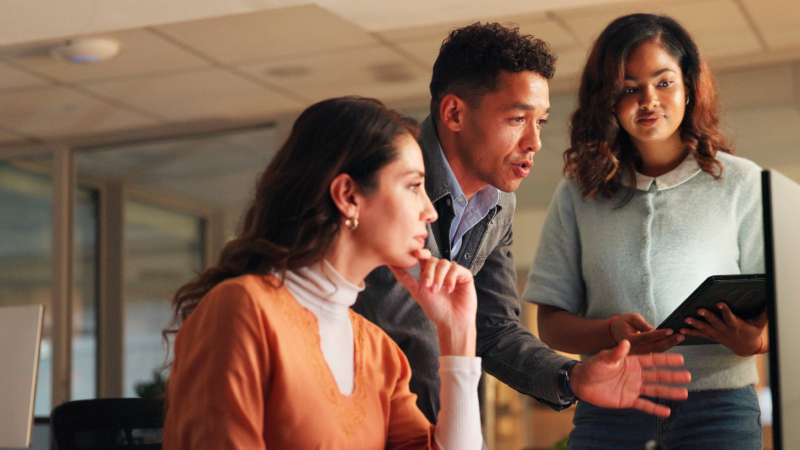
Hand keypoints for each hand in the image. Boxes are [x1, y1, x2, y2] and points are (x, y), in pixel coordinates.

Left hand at [389, 249, 476, 356]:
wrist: (452, 321)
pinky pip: (456, 268)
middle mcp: (441, 271)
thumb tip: (391, 264)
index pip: (424, 257)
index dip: (420, 253)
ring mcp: (453, 272)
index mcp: (429, 273)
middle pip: (433, 260)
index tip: (416, 254)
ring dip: (439, 277)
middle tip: (427, 286)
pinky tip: (449, 289)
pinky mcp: (464, 275)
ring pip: (444, 263)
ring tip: (437, 290)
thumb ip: (404, 277)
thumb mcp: (417, 292)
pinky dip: (451, 278)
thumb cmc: (435, 309)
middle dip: (429, 272)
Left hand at [570, 340, 689, 417]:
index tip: (681, 359)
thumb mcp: (604, 358)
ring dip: (668, 391)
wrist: (582, 382)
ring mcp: (633, 387)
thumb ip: (616, 353)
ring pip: (654, 390)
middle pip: (657, 375)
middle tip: (688, 376)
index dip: (666, 360)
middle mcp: (636, 375)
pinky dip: (655, 409)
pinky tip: (667, 411)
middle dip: (672, 376)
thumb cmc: (593, 367)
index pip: (652, 360)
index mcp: (632, 362)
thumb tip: (625, 341)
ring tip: (684, 393)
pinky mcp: (628, 400)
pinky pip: (644, 405)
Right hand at [610, 313, 684, 353]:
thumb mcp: (631, 319)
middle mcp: (634, 350)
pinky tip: (674, 342)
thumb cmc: (622, 323)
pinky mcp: (641, 356)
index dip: (659, 334)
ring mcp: (638, 355)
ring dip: (669, 345)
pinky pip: (655, 352)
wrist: (614, 332)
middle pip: (654, 347)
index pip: (646, 338)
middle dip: (669, 341)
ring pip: (656, 351)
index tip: (670, 330)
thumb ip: (642, 325)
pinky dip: (665, 347)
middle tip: (680, 335)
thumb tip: (654, 331)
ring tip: (680, 338)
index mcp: (629, 340)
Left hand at [680, 303, 766, 355]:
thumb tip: (770, 301)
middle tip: (699, 309)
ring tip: (685, 319)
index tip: (719, 303)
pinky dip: (690, 332)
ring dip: (694, 324)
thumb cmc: (752, 332)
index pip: (730, 317)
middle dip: (707, 316)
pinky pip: (699, 335)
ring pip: (704, 329)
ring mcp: (717, 334)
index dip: (725, 310)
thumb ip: (764, 312)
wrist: (746, 347)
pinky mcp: (711, 336)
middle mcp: (725, 330)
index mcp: (736, 326)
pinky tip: (680, 329)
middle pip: (715, 322)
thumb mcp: (760, 323)